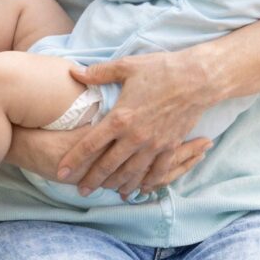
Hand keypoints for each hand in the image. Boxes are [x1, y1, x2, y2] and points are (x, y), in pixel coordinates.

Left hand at [55, 51, 213, 199]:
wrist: (198, 78)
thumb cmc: (162, 69)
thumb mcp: (127, 66)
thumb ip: (99, 73)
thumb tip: (74, 72)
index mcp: (121, 117)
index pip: (90, 144)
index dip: (74, 160)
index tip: (61, 172)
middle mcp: (135, 137)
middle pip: (108, 165)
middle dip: (92, 180)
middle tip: (81, 190)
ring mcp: (154, 145)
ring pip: (131, 173)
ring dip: (117, 185)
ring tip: (107, 193)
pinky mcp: (170, 146)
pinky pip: (157, 172)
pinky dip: (147, 183)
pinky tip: (139, 189)